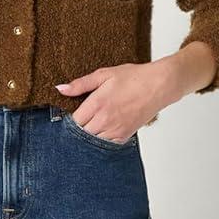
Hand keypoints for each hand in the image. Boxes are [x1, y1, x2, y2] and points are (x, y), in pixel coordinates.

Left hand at [55, 55, 190, 142]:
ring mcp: (115, 129)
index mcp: (97, 104)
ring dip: (90, 135)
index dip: (70, 119)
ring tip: (93, 124)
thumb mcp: (104, 74)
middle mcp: (104, 120)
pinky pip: (106, 144)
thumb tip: (60, 89)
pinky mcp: (124, 136)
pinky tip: (104, 130)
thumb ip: (80, 84)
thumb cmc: (133, 78)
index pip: (74, 121)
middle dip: (79, 128)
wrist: (158, 86)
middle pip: (81, 134)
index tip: (72, 114)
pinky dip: (102, 139)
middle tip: (83, 119)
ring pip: (93, 141)